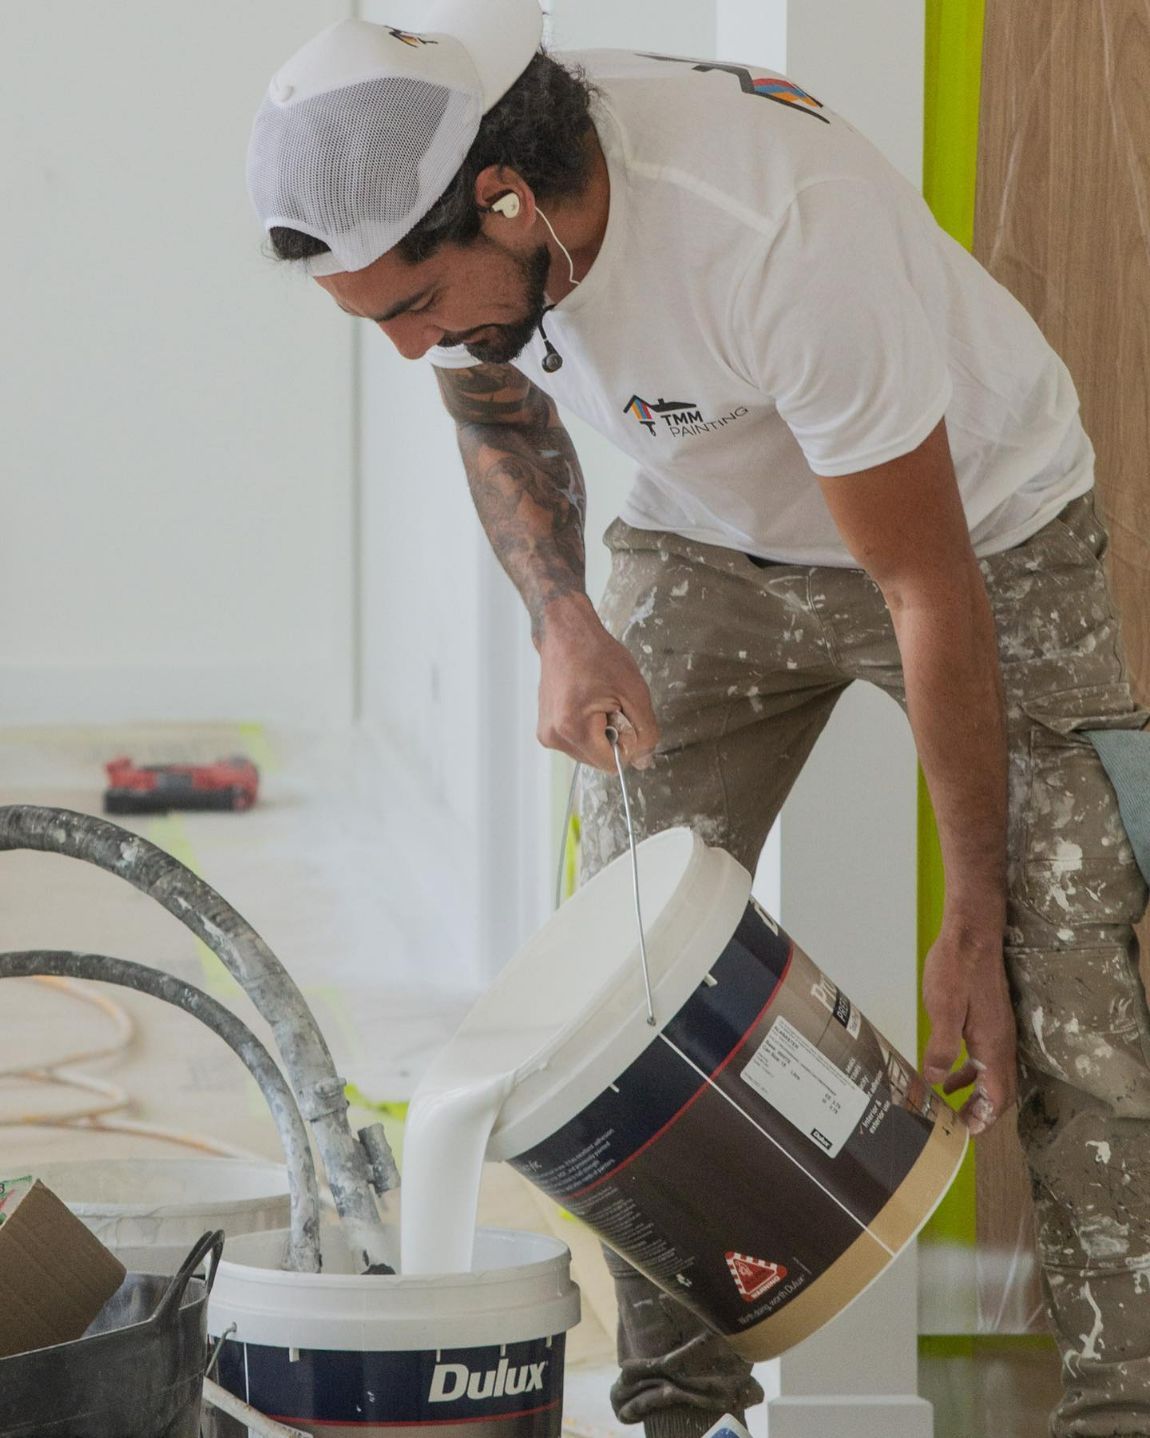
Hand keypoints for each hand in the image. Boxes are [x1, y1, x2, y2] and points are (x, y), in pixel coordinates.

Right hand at [536, 596, 658, 770]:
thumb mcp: (634, 692)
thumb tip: (645, 762)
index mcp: (573, 729)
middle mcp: (553, 737)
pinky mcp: (546, 730)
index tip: (624, 714)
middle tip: (611, 705)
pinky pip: (578, 743)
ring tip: (598, 702)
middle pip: (599, 761)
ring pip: (589, 754)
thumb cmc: (598, 655)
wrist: (566, 634)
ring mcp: (546, 734)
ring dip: (601, 735)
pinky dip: (589, 731)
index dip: (627, 744)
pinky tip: (587, 704)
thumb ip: (645, 732)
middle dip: (612, 739)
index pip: (611, 764)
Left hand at [920, 917, 1016, 1134]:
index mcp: (993, 1045)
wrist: (972, 933)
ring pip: (992, 1074)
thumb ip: (941, 1046)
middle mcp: (1001, 1041)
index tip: (964, 1134)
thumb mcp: (943, 1008)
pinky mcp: (989, 1018)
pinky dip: (970, 1070)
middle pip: (1000, 1091)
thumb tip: (935, 1081)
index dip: (984, 1119)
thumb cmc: (957, 967)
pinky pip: (985, 1056)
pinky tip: (950, 1070)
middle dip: (981, 1112)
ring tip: (950, 1106)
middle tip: (957, 1127)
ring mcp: (997, 1029)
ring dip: (975, 1093)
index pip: (998, 1096)